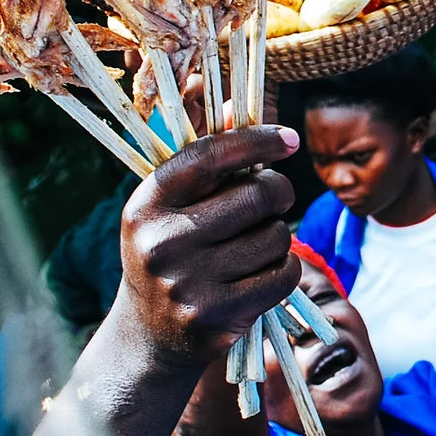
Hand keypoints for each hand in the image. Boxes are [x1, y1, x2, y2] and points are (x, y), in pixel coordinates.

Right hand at [119, 126, 301, 365]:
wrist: (149, 334)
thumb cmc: (170, 251)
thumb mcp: (171, 205)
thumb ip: (205, 157)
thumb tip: (237, 101)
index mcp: (148, 202)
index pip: (212, 155)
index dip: (258, 141)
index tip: (288, 139)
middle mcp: (162, 241)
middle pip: (257, 195)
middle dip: (278, 192)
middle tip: (273, 200)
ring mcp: (187, 283)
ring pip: (275, 237)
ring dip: (277, 237)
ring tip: (254, 245)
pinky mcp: (215, 317)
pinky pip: (282, 276)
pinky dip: (284, 269)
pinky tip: (263, 272)